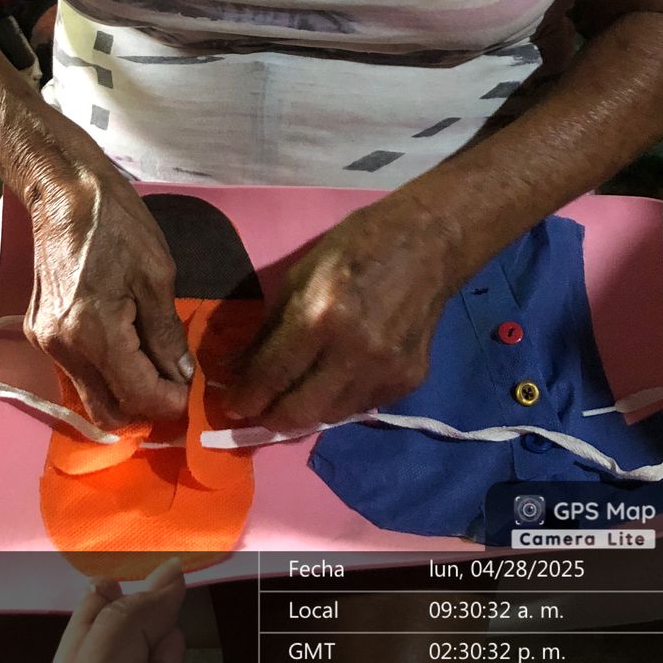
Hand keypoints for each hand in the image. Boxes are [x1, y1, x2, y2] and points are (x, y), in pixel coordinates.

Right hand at [24, 137, 192, 428]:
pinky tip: (126, 349)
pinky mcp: (39, 332)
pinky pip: (76, 373)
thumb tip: (182, 374)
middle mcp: (63, 348)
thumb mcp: (157, 275)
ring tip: (153, 365)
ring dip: (124, 393)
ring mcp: (45, 343)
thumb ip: (167, 333)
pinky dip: (105, 373)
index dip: (170, 402)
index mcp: (93, 332)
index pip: (137, 396)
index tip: (190, 391)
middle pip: (108, 412)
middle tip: (173, 386)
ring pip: (90, 396)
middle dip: (145, 408)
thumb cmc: (117, 224)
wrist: (64, 193)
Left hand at [220, 191, 461, 431]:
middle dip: (270, 418)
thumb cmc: (356, 247)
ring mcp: (385, 371)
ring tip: (292, 398)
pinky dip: (340, 400)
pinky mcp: (409, 380)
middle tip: (258, 411)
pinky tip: (333, 382)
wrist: (429, 244)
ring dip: (305, 412)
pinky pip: (362, 406)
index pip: (272, 375)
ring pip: (330, 417)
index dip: (246, 396)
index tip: (233, 404)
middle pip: (299, 412)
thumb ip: (271, 327)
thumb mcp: (300, 275)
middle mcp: (353, 352)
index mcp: (320, 316)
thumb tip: (240, 368)